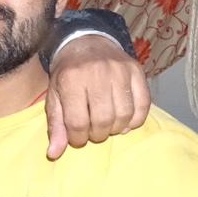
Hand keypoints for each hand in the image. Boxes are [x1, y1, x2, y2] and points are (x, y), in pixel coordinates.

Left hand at [46, 35, 150, 158]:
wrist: (86, 43)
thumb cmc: (68, 75)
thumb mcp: (55, 98)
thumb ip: (56, 126)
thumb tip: (54, 153)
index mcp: (71, 80)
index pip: (77, 122)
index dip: (77, 138)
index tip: (77, 138)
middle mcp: (97, 73)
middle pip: (103, 120)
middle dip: (97, 135)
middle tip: (93, 132)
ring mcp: (120, 71)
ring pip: (124, 115)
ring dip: (115, 129)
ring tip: (106, 125)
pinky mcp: (137, 71)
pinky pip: (144, 104)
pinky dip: (135, 120)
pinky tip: (124, 121)